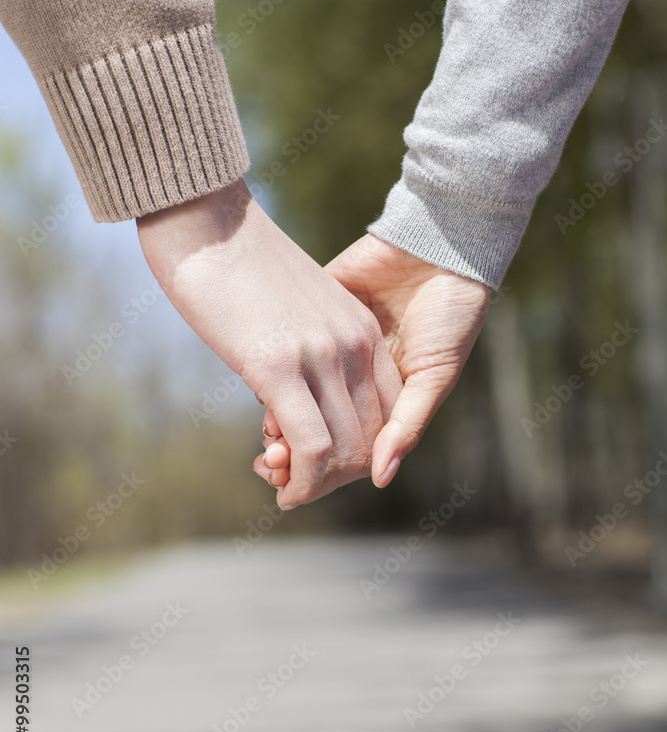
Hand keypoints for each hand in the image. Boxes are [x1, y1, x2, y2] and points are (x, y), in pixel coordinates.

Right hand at [137, 183, 401, 509]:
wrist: (205, 217)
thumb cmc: (237, 262)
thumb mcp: (295, 308)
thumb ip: (308, 349)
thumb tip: (290, 393)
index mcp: (361, 329)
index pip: (384, 412)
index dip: (355, 450)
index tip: (318, 463)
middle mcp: (355, 345)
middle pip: (367, 439)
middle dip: (334, 477)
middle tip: (294, 486)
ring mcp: (322, 356)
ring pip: (342, 452)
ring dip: (315, 486)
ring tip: (282, 491)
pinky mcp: (281, 368)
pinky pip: (312, 449)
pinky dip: (302, 485)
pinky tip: (283, 494)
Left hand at [256, 234, 490, 491]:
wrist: (438, 244)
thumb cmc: (452, 314)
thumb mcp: (435, 375)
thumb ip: (408, 423)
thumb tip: (381, 478)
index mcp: (385, 398)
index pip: (346, 450)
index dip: (322, 474)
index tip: (293, 488)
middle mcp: (353, 379)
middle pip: (314, 430)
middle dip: (293, 456)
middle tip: (269, 467)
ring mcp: (329, 349)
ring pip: (292, 398)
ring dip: (278, 423)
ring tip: (265, 439)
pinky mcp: (311, 317)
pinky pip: (282, 355)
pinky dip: (270, 378)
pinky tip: (261, 391)